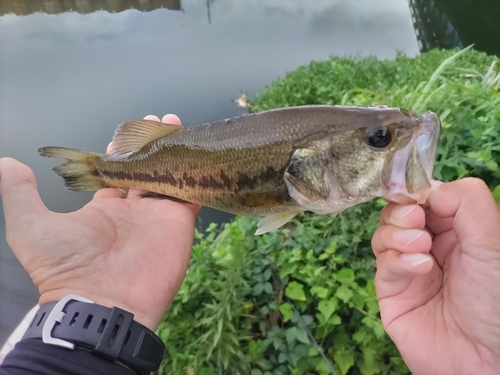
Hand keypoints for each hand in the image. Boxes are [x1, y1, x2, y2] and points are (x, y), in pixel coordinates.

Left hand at [0, 114, 199, 330]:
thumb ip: (19, 194)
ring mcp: (158, 217)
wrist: (102, 303)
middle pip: (146, 171)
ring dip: (173, 153)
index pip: (116, 174)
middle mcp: (133, 211)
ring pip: (169, 176)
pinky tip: (195, 151)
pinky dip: (195, 174)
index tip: (123, 132)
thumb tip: (7, 164)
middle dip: (151, 146)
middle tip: (157, 121)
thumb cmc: (65, 267)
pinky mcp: (179, 223)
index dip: (120, 152)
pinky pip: (190, 193)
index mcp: (104, 209)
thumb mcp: (30, 226)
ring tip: (175, 125)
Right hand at [372, 178, 499, 374]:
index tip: (417, 194)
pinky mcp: (392, 290)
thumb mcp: (493, 242)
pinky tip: (421, 269)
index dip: (416, 191)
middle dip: (403, 212)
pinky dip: (397, 260)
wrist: (487, 358)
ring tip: (422, 247)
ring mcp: (408, 268)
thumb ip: (467, 202)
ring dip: (398, 234)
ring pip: (384, 233)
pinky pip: (383, 264)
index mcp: (457, 230)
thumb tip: (429, 189)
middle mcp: (430, 245)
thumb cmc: (497, 300)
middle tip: (418, 220)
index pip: (424, 197)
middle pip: (398, 212)